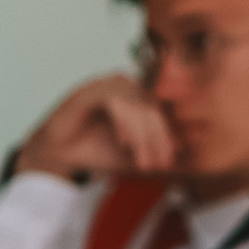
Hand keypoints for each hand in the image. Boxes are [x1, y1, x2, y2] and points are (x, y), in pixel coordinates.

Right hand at [12, 73, 177, 181]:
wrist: (62, 158)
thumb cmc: (97, 151)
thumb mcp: (134, 156)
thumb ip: (156, 151)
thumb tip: (186, 154)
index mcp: (138, 97)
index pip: (162, 112)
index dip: (169, 136)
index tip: (171, 160)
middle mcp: (125, 86)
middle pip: (153, 107)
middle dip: (158, 139)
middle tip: (159, 164)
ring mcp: (107, 85)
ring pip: (136, 104)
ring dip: (143, 135)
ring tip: (142, 160)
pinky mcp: (90, 90)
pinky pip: (115, 101)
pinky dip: (124, 123)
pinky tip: (124, 143)